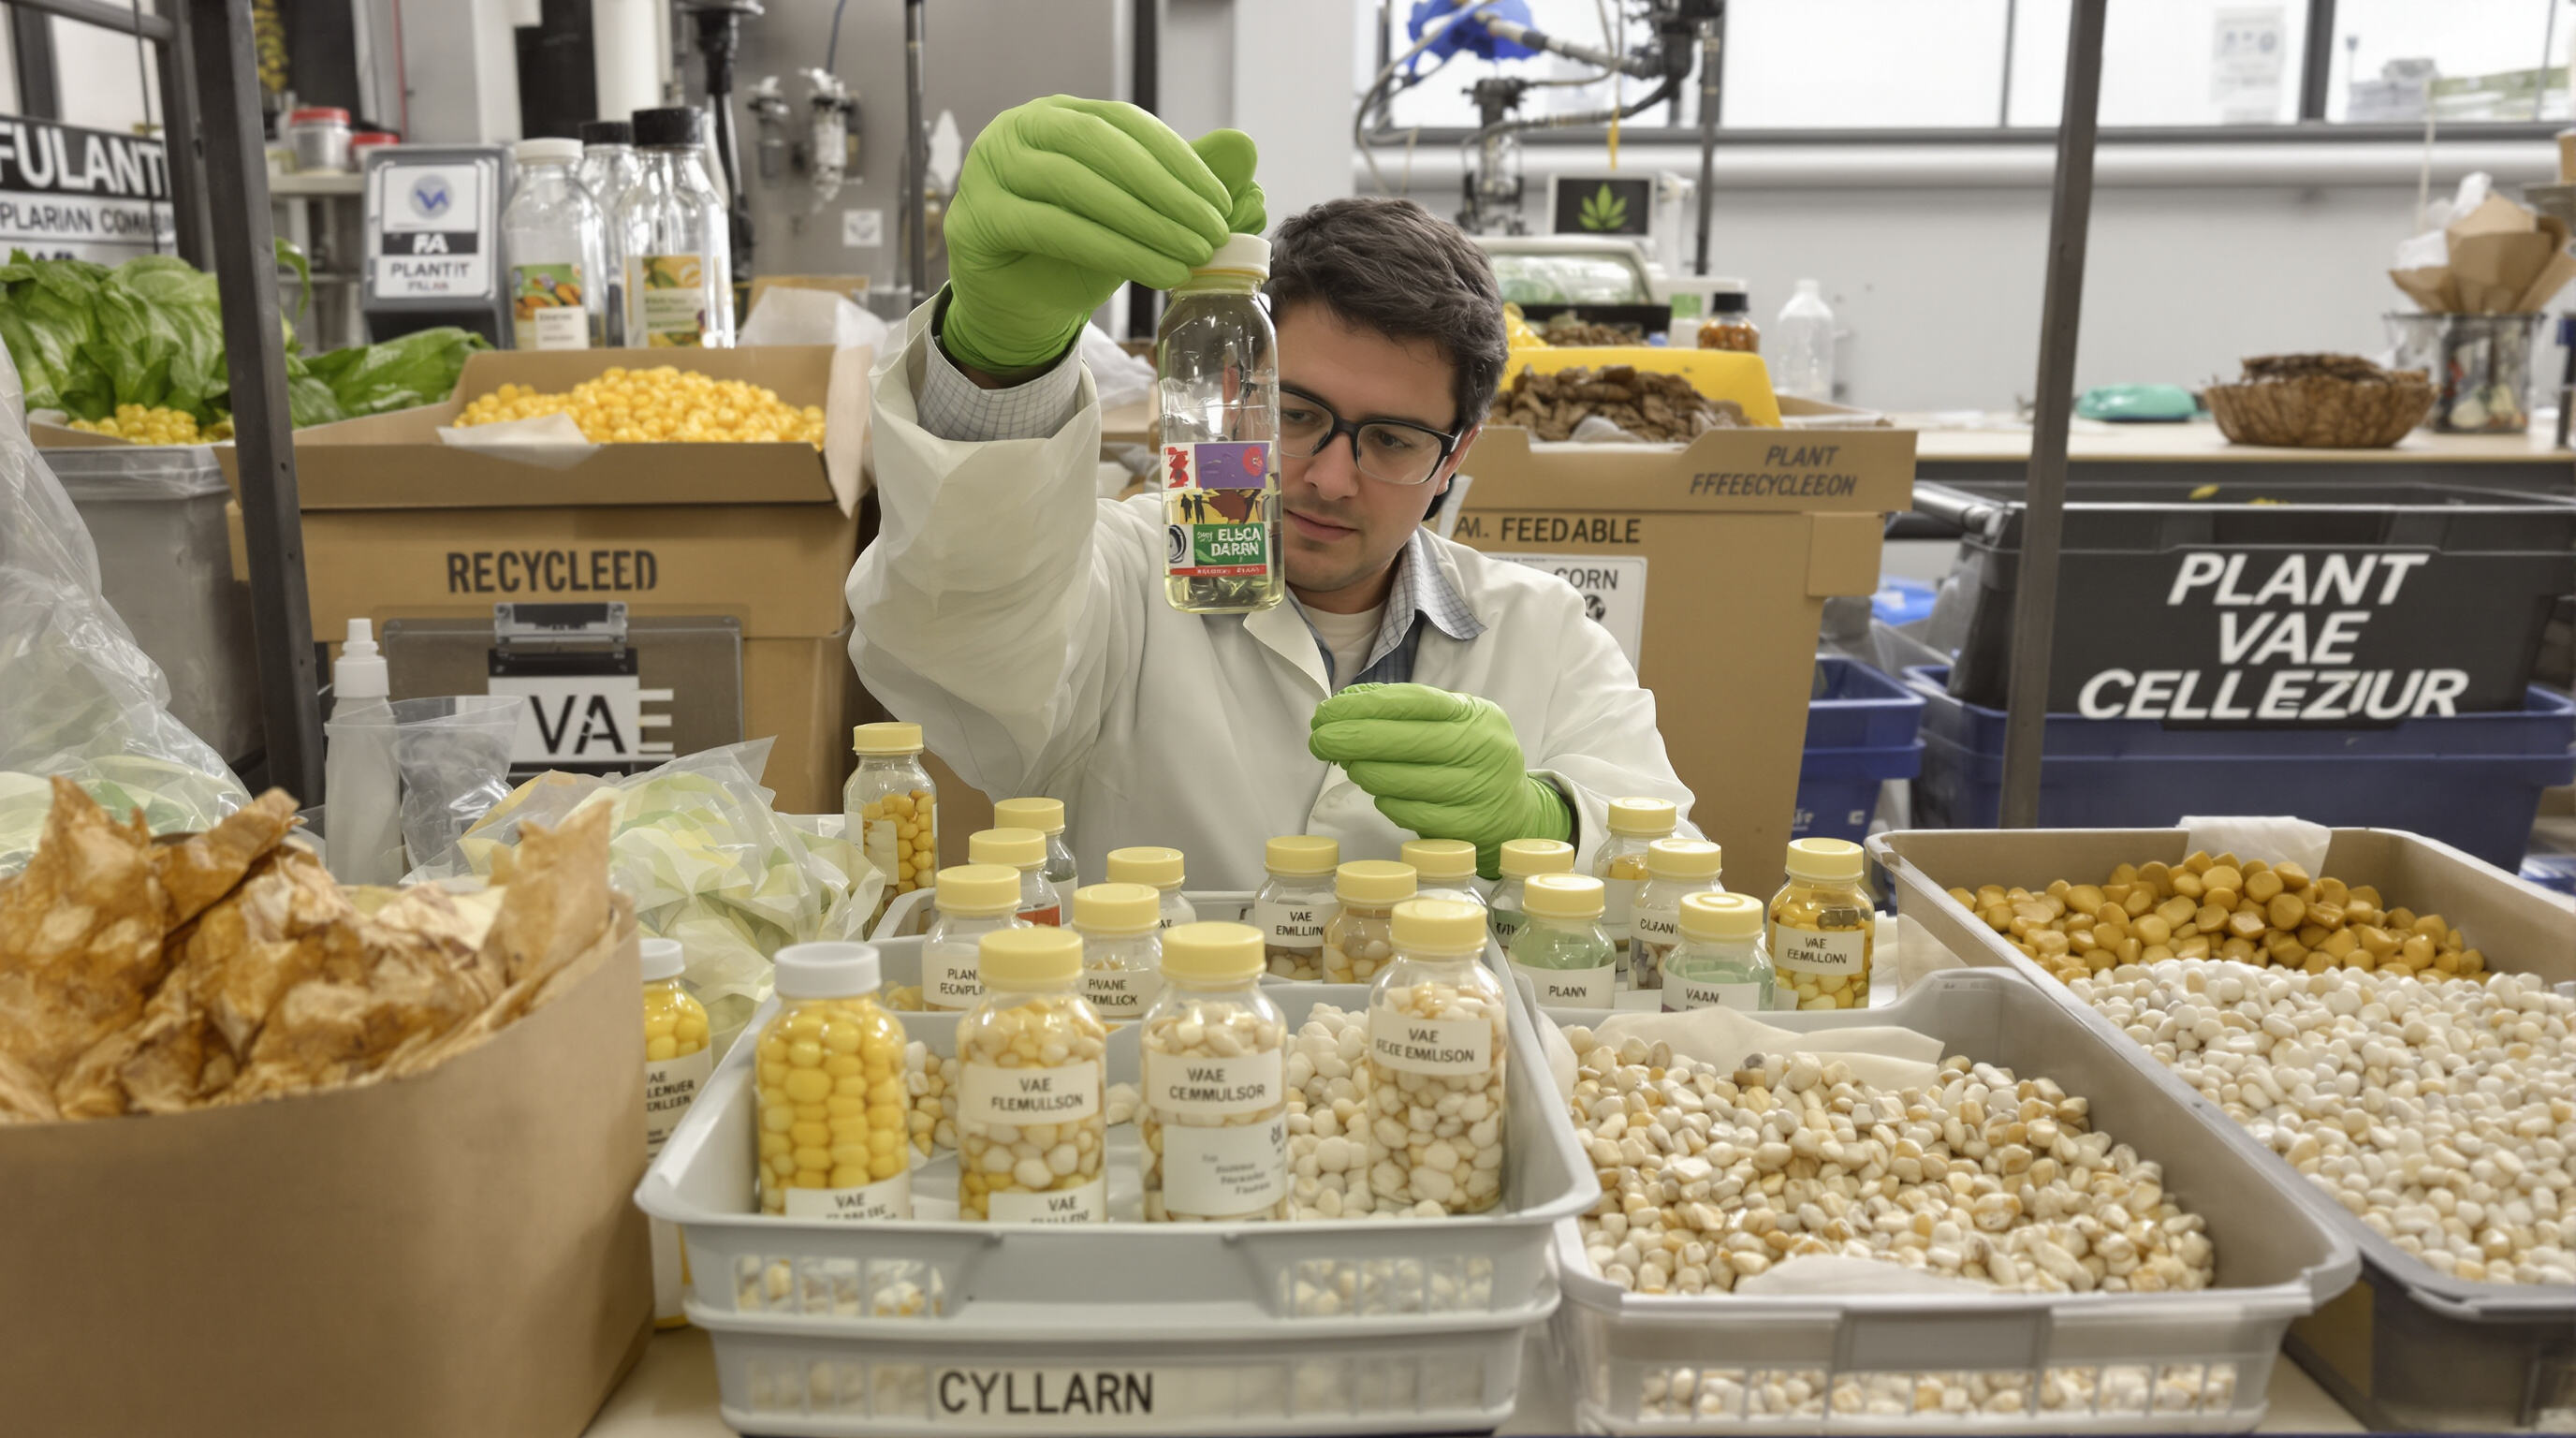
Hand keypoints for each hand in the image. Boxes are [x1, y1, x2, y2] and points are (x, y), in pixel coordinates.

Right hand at [942, 96, 1264, 376]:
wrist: (1014, 306)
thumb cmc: (1073, 253)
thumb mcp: (1134, 215)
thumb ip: (1181, 181)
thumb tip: (1245, 148)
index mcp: (1057, 116)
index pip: (1125, 123)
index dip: (1178, 159)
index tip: (1221, 201)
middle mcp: (1017, 130)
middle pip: (1100, 147)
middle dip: (1165, 189)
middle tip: (1212, 230)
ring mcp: (989, 171)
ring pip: (1077, 186)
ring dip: (1145, 222)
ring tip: (1194, 254)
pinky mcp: (978, 220)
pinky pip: (1054, 229)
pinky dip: (1114, 250)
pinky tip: (1159, 272)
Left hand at [1308, 683, 1570, 876]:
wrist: (1518, 814)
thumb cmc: (1471, 761)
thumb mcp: (1452, 724)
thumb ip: (1404, 711)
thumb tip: (1347, 702)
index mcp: (1477, 715)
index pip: (1416, 702)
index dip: (1367, 706)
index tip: (1328, 711)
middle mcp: (1485, 749)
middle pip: (1409, 741)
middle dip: (1355, 738)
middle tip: (1319, 739)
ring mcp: (1481, 791)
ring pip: (1408, 780)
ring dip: (1367, 771)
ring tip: (1347, 765)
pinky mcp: (1470, 828)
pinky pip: (1415, 814)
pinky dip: (1388, 802)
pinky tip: (1376, 794)